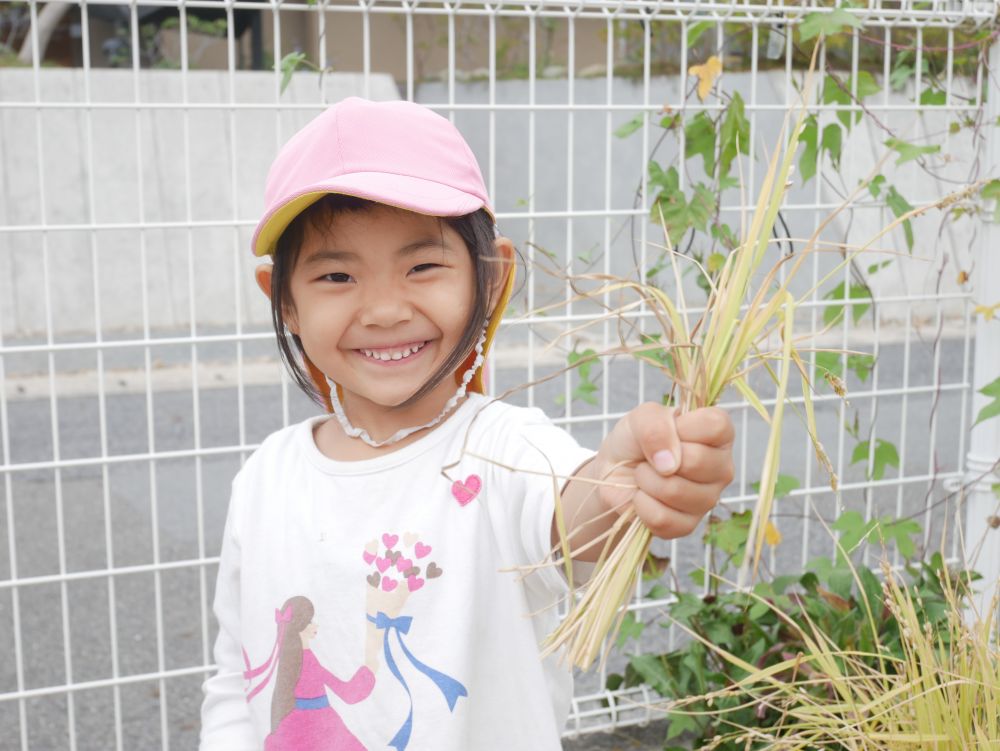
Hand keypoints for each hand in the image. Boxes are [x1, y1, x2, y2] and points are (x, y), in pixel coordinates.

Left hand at [594, 403, 733, 538]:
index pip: (715, 426)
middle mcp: (721, 466)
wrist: (613, 473)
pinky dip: (642, 505)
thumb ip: (656, 426)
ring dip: (646, 481)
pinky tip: (644, 496)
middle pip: (696, 461)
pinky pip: (663, 518)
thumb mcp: (641, 418)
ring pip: (676, 491)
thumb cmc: (635, 440)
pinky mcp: (689, 525)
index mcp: (717, 433)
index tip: (669, 429)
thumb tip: (669, 462)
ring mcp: (708, 499)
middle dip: (658, 458)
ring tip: (644, 475)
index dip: (684, 427)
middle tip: (650, 457)